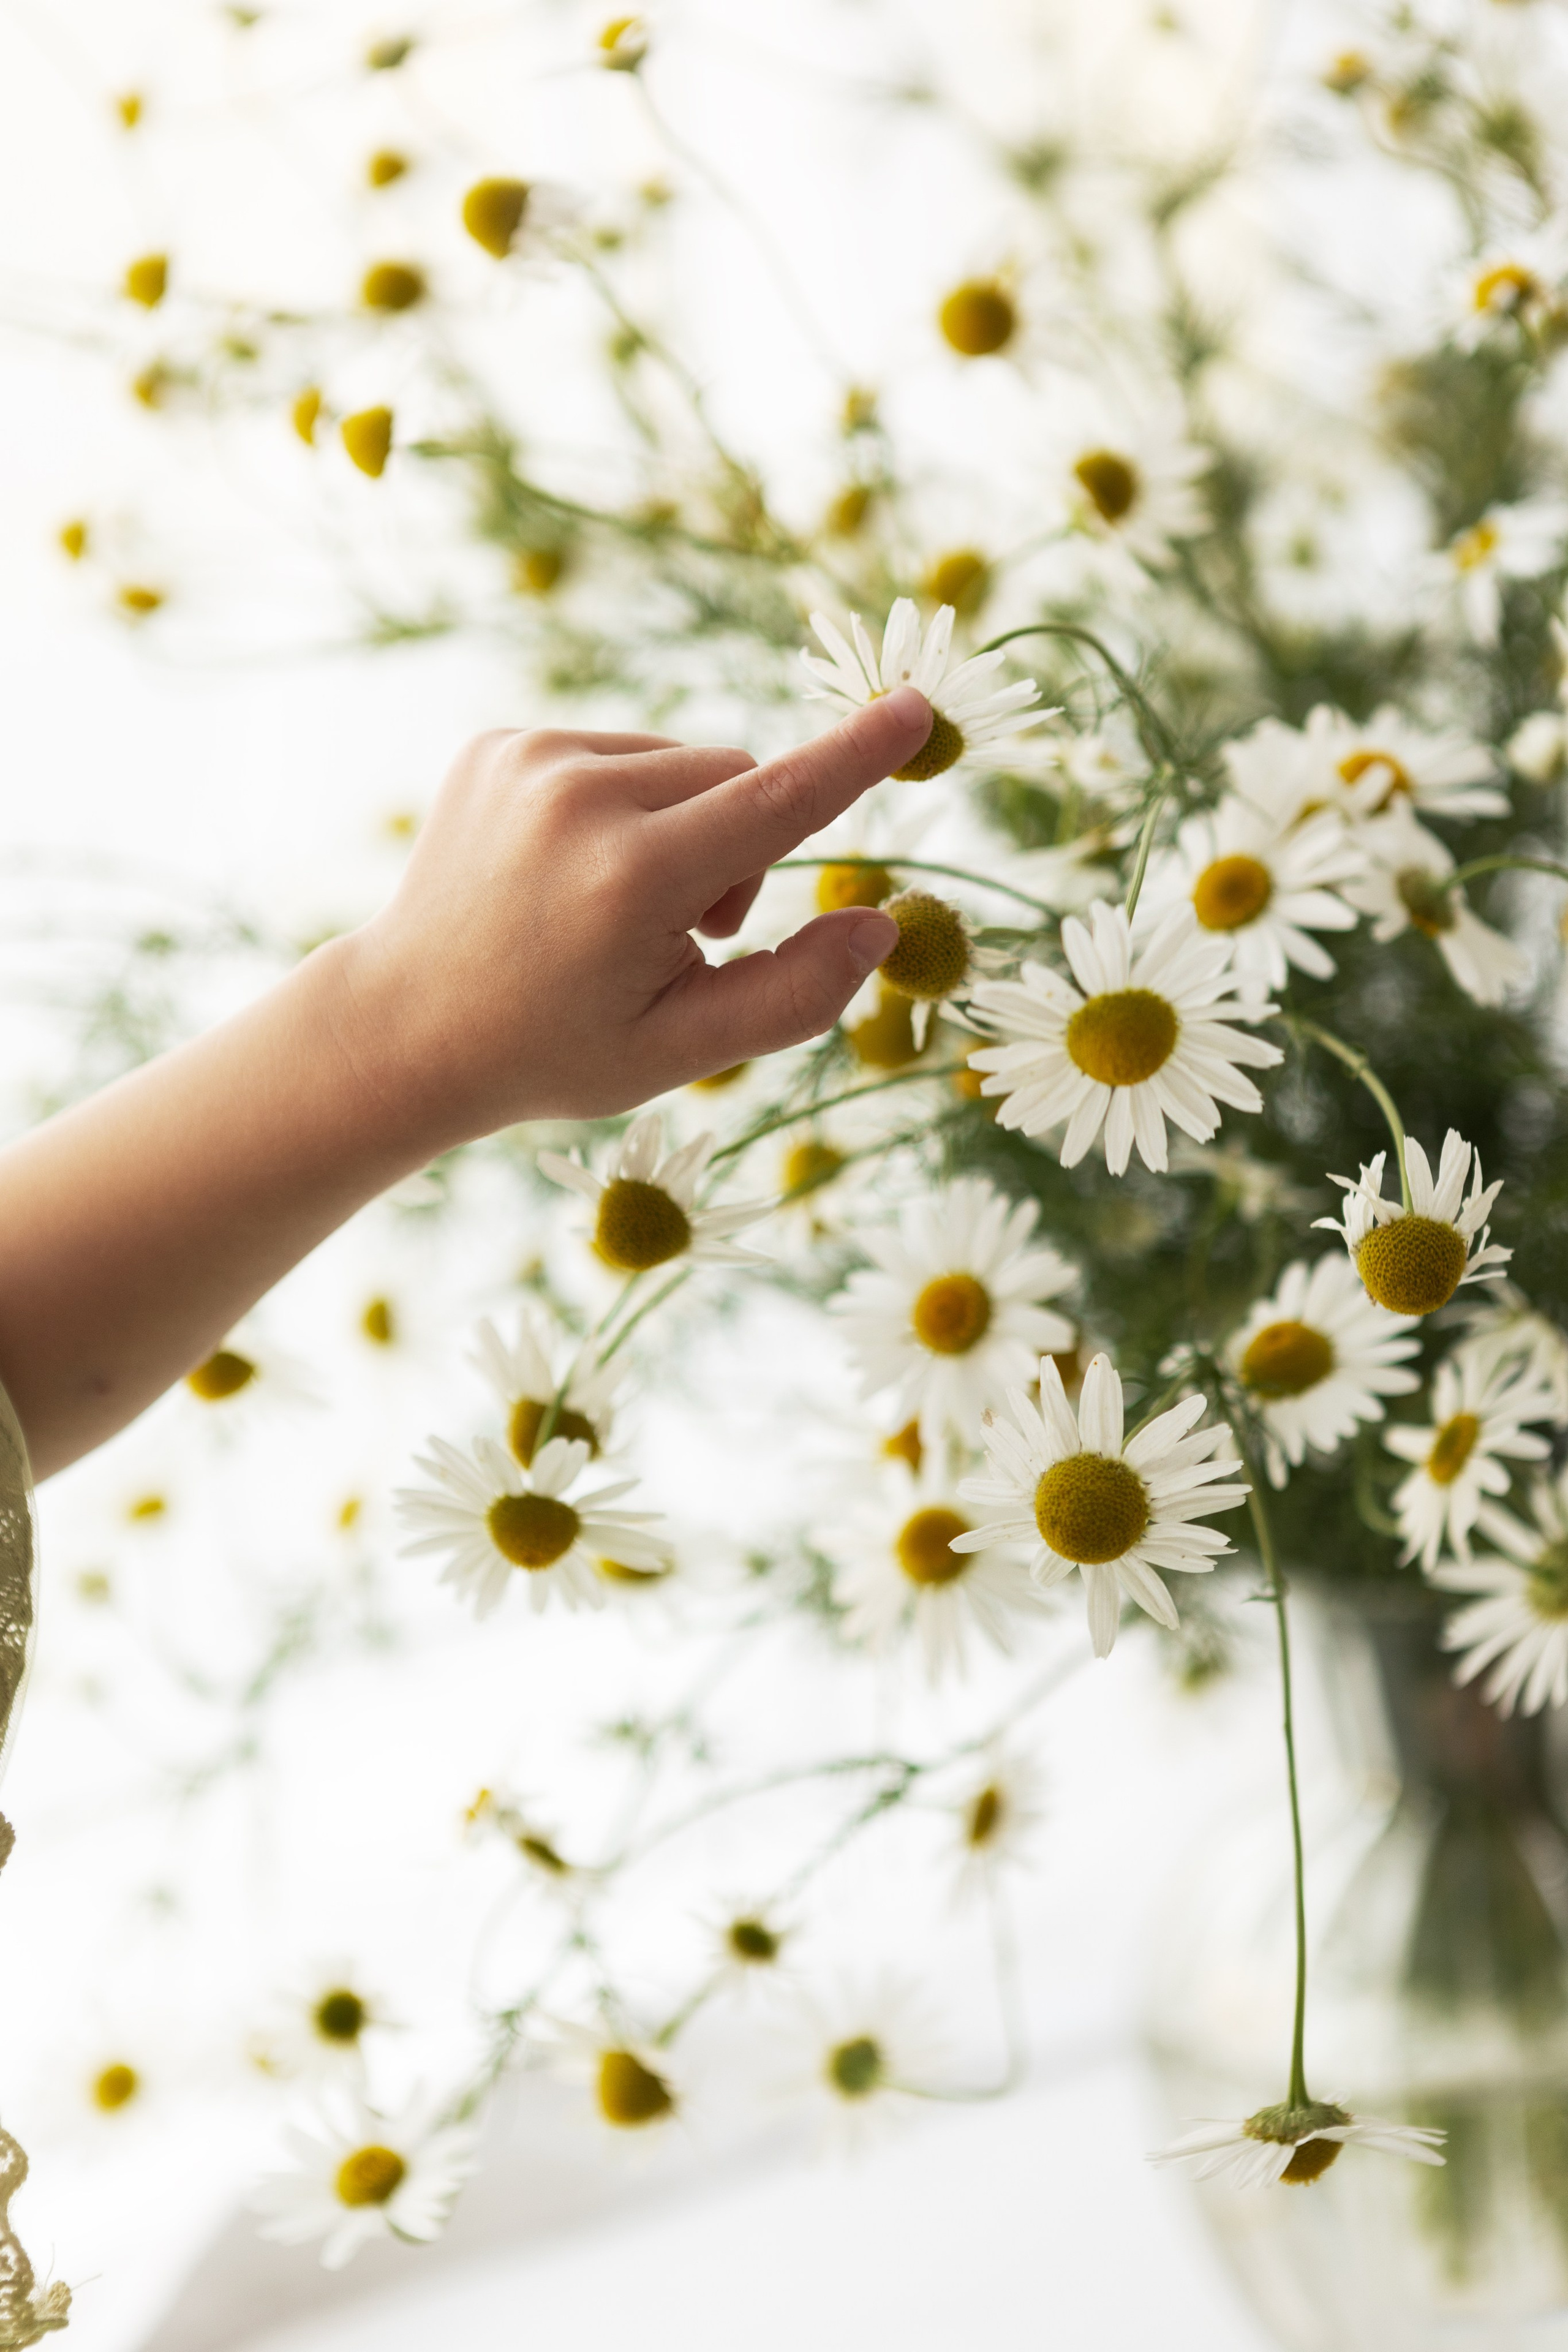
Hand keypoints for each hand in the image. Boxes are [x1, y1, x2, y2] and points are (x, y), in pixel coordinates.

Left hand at [331, 685, 933, 1140]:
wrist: (402, 1028)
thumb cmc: (552, 1051)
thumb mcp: (680, 1054)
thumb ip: (793, 995)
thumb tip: (879, 924)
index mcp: (629, 878)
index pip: (775, 802)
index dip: (854, 758)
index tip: (916, 708)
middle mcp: (577, 797)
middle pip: (737, 777)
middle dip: (739, 847)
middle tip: (681, 936)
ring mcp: (530, 760)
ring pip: (679, 762)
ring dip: (679, 826)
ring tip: (612, 908)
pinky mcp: (501, 744)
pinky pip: (615, 753)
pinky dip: (619, 807)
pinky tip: (568, 874)